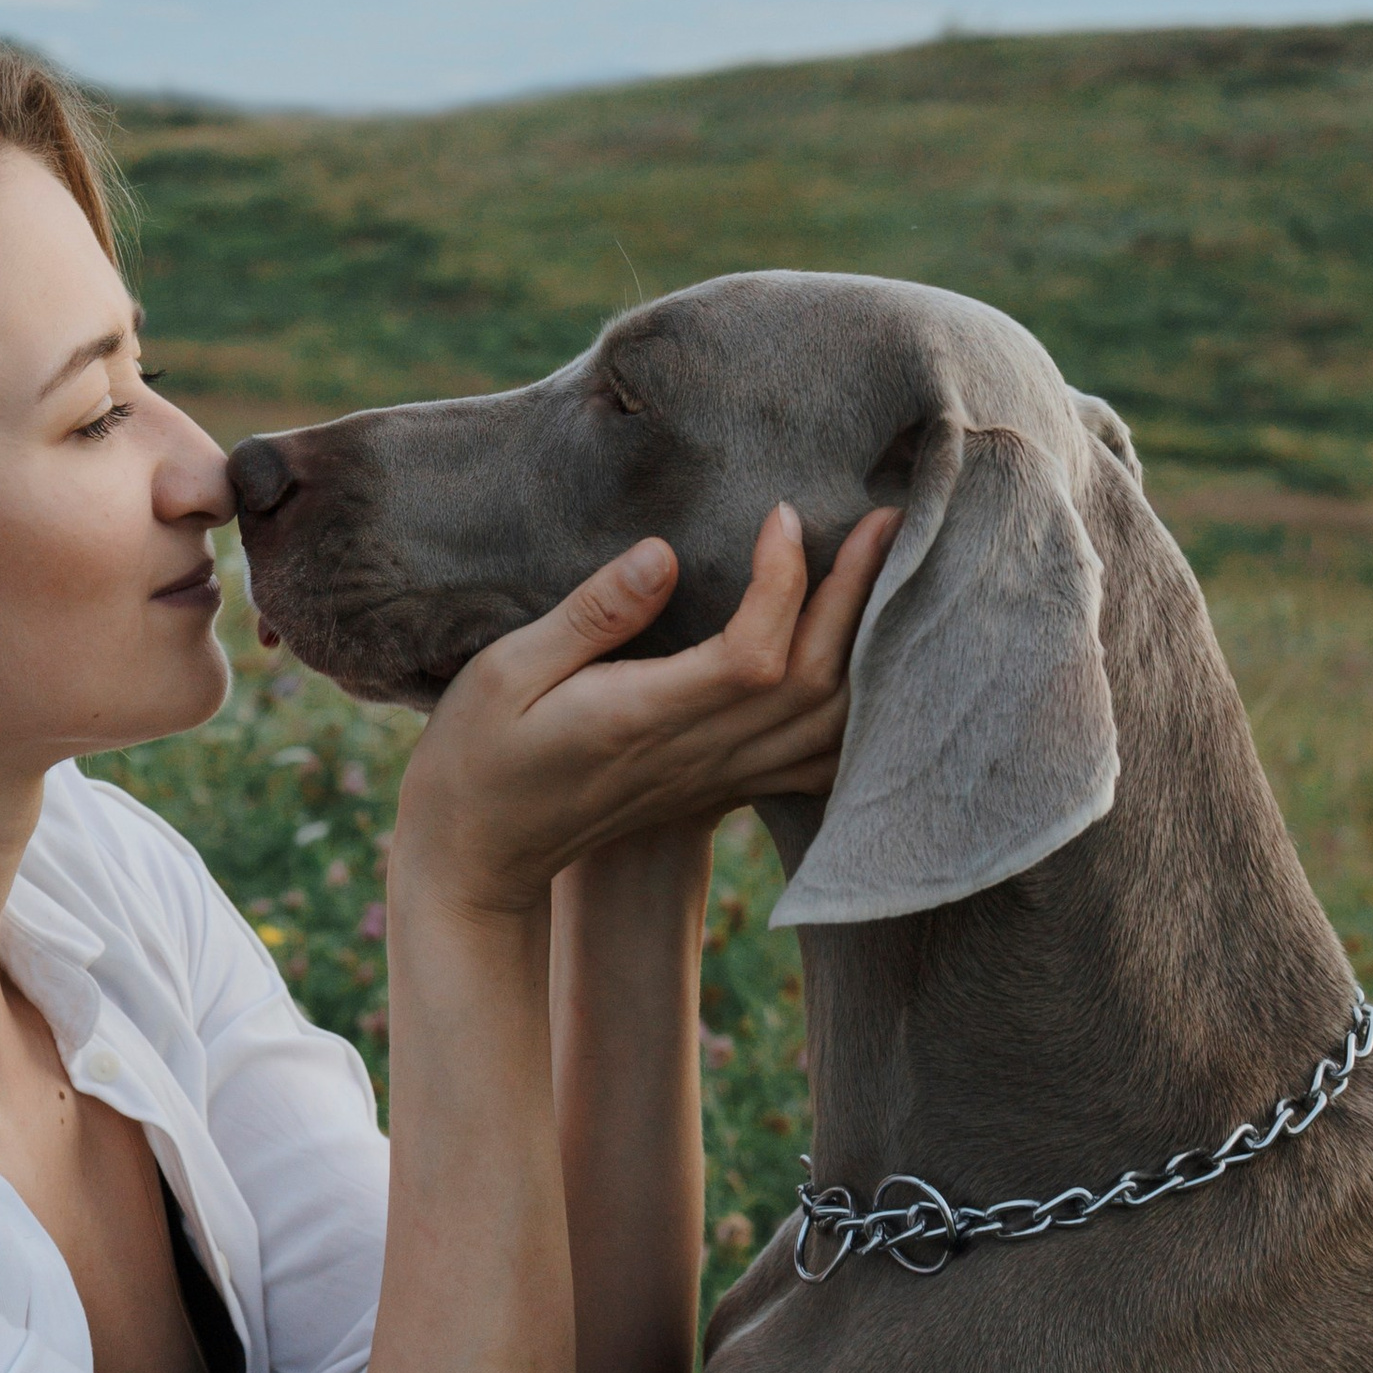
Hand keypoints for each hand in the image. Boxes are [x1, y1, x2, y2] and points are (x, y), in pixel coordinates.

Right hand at [393, 503, 899, 921]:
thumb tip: (662, 552)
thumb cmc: (478, 757)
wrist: (478, 859)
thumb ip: (589, 616)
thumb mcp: (505, 671)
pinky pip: (817, 762)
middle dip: (859, 596)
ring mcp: (718, 779)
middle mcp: (697, 755)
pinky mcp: (723, 789)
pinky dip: (862, 713)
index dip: (784, 582)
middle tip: (887, 518)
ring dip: (874, 651)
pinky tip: (873, 665)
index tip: (781, 512)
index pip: (753, 655)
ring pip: (830, 729)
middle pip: (815, 685)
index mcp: (643, 718)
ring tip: (895, 574)